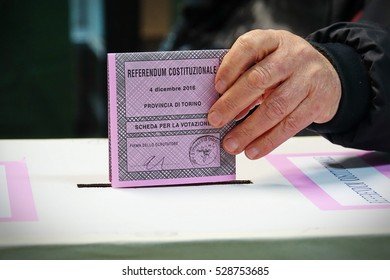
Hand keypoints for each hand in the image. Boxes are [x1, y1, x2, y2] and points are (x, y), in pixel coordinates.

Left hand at [208, 29, 341, 158]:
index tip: (216, 88)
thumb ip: (245, 76)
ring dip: (249, 130)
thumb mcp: (267, 61)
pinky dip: (268, 141)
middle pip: (259, 79)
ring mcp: (308, 79)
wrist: (329, 75)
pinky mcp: (318, 102)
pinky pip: (290, 125)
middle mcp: (293, 56)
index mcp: (273, 41)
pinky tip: (252, 151)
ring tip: (231, 144)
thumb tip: (223, 109)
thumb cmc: (286, 69)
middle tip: (214, 121)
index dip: (230, 67)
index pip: (249, 47)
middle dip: (233, 103)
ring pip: (275, 107)